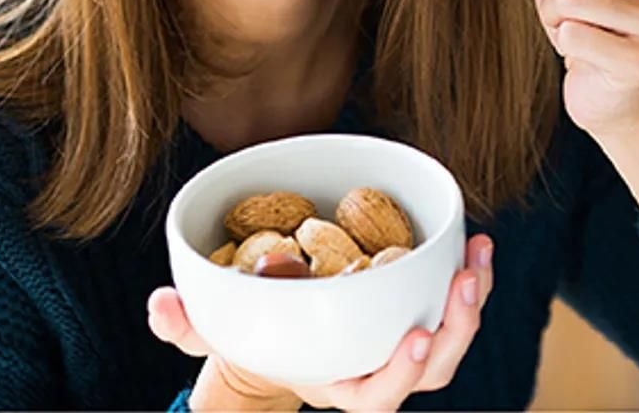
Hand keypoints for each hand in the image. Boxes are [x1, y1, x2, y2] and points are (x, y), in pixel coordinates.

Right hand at [148, 233, 493, 411]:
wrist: (276, 338)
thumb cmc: (246, 337)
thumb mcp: (212, 331)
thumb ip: (186, 323)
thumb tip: (159, 301)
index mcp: (334, 382)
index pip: (373, 396)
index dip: (398, 373)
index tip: (417, 337)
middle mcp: (373, 369)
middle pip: (430, 371)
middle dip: (456, 329)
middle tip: (464, 282)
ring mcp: (395, 342)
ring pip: (450, 339)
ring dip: (471, 299)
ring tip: (479, 253)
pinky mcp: (407, 311)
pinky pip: (445, 304)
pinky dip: (463, 276)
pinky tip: (472, 242)